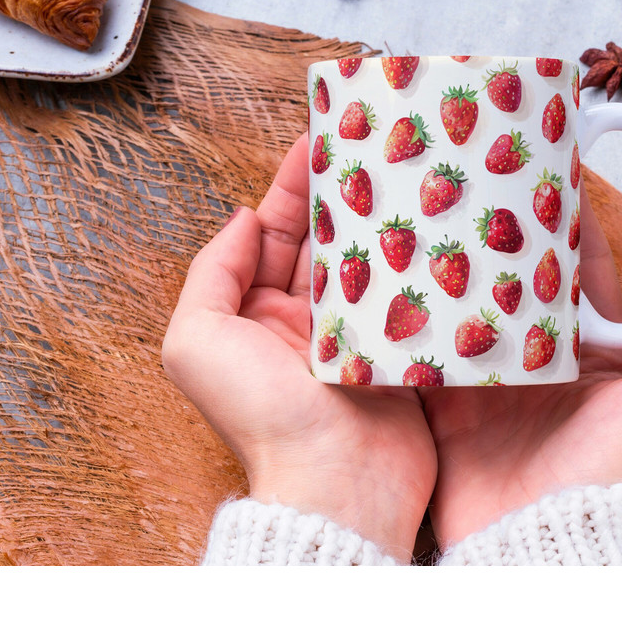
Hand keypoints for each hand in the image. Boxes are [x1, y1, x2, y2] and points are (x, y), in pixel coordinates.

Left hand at [162, 134, 436, 561]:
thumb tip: (242, 218)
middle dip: (340, 191)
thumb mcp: (196, 341)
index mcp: (252, 313)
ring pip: (363, 259)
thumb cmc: (261, 417)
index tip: (314, 139)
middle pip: (322, 239)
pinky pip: (401, 292)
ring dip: (377, 218)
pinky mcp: (395, 347)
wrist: (337, 482)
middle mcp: (300, 319)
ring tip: (398, 169)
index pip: (273, 233)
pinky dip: (408, 259)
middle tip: (365, 142)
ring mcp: (352, 333)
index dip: (291, 185)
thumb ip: (212, 273)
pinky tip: (425, 225)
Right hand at [420, 188, 621, 549]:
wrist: (553, 541)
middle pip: (520, 288)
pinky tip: (400, 286)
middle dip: (506, 243)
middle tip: (482, 189)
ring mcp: (493, 386)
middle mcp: (542, 366)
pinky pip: (428, 358)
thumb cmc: (616, 471)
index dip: (568, 231)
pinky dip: (416, 328)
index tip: (551, 182)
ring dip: (457, 276)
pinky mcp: (450, 410)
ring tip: (436, 223)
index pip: (581, 278)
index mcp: (593, 357)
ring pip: (472, 314)